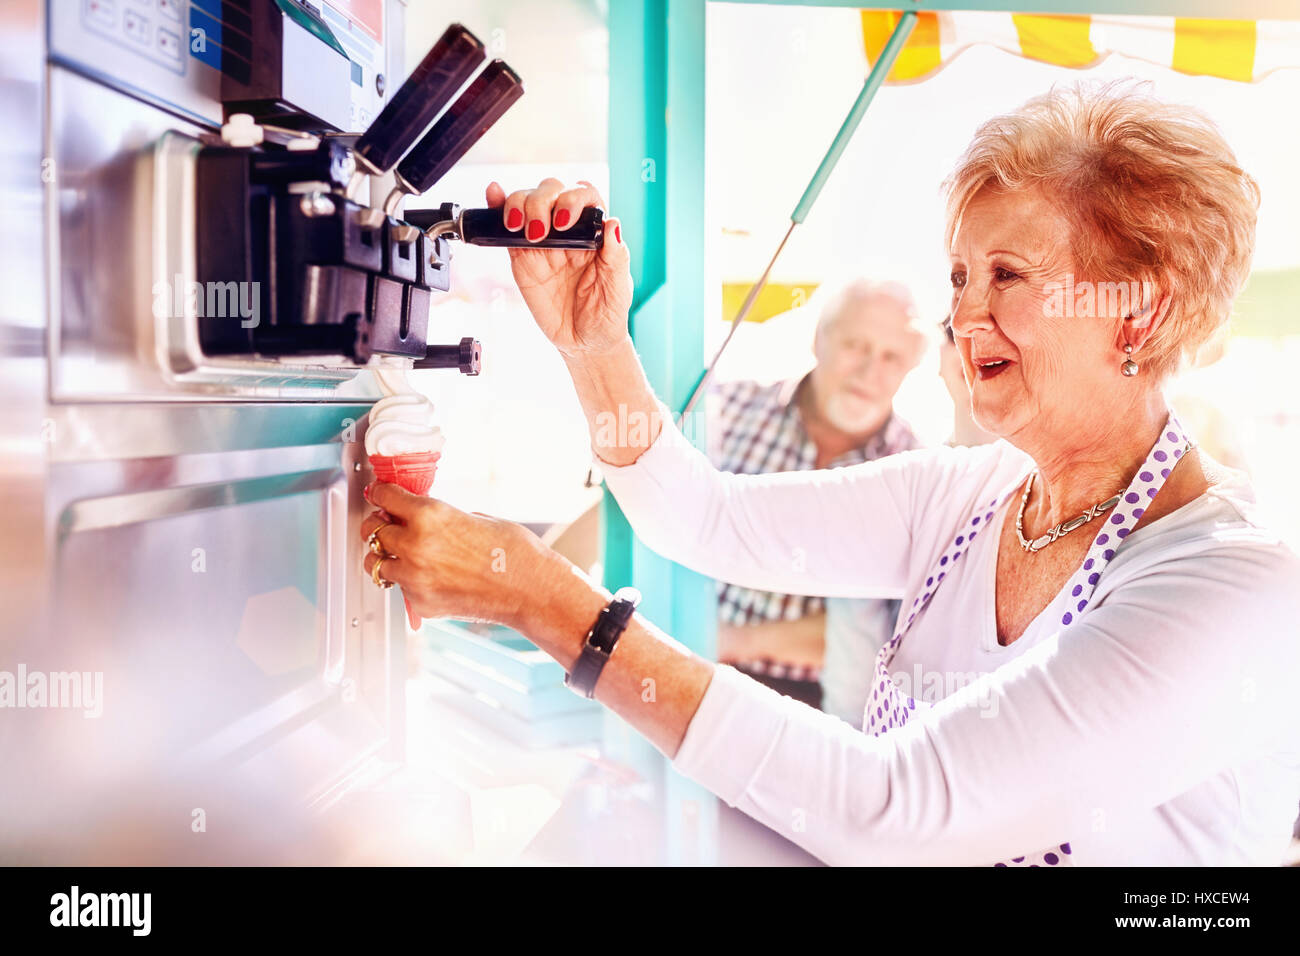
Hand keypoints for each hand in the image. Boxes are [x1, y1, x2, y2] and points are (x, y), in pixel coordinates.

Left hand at [360, 482, 565, 631]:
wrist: (531, 590)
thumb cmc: (514, 552)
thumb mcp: (476, 518)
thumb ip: (443, 517)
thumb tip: (423, 518)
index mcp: (430, 515)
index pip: (384, 497)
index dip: (379, 494)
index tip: (378, 495)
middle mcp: (415, 545)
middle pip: (372, 531)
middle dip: (378, 525)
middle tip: (386, 525)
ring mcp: (415, 577)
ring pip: (376, 564)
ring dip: (385, 556)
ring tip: (399, 556)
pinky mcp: (420, 603)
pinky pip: (401, 588)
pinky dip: (408, 582)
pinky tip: (428, 578)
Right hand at [486, 178, 632, 357]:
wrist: (583, 343)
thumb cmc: (606, 314)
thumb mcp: (618, 289)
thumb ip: (616, 256)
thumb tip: (613, 223)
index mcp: (594, 232)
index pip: (584, 196)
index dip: (572, 199)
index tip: (564, 222)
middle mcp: (568, 230)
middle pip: (551, 192)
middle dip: (541, 202)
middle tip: (539, 231)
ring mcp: (543, 241)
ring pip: (527, 202)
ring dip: (519, 204)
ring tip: (518, 227)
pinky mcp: (521, 257)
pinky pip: (507, 229)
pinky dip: (497, 207)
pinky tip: (493, 195)